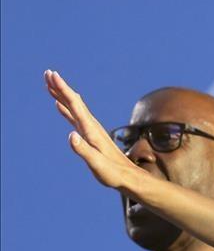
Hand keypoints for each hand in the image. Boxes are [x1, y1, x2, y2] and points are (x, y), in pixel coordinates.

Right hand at [44, 70, 141, 191]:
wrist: (129, 178)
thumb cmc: (113, 173)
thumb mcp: (97, 164)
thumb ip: (84, 150)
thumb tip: (71, 135)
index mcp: (91, 130)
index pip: (75, 105)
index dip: (63, 89)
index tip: (52, 75)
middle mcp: (92, 126)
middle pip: (74, 101)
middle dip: (60, 87)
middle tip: (47, 73)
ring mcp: (91, 130)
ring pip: (74, 107)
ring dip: (62, 94)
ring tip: (50, 83)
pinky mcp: (91, 135)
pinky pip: (75, 116)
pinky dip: (66, 107)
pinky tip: (59, 105)